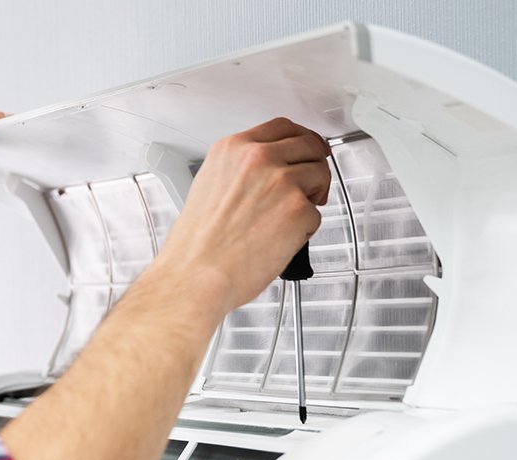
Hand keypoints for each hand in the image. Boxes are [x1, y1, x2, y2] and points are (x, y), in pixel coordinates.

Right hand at [155, 118, 330, 315]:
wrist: (196, 275)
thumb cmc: (197, 245)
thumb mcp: (209, 185)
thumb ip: (240, 170)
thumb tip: (265, 173)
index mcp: (233, 148)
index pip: (282, 127)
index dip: (301, 139)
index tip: (307, 147)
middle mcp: (259, 158)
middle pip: (308, 145)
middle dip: (315, 163)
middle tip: (313, 183)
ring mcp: (282, 182)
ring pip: (320, 175)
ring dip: (314, 194)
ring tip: (295, 216)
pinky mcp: (299, 210)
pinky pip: (317, 214)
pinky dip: (306, 229)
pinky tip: (284, 239)